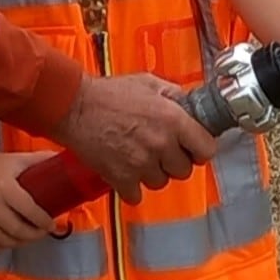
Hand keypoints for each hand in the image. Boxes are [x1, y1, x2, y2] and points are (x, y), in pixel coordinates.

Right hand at [0, 148, 68, 254]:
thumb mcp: (20, 159)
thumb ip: (43, 161)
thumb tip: (72, 162)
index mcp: (5, 186)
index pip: (30, 212)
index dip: (44, 223)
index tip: (51, 225)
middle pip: (15, 230)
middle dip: (32, 236)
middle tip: (40, 234)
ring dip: (15, 243)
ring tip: (24, 239)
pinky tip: (4, 242)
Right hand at [55, 72, 218, 196]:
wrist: (73, 107)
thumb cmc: (107, 93)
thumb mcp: (149, 83)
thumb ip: (174, 96)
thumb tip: (191, 106)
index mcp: (172, 119)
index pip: (206, 149)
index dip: (200, 149)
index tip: (193, 148)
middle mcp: (160, 144)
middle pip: (184, 171)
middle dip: (174, 162)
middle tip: (160, 150)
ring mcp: (141, 164)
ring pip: (161, 183)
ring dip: (152, 174)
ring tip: (138, 157)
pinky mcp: (121, 178)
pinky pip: (137, 195)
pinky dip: (131, 188)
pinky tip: (125, 170)